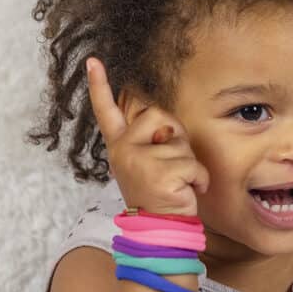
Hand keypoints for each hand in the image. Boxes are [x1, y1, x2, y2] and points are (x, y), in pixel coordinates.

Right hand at [86, 57, 208, 216]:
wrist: (157, 229)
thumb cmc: (157, 192)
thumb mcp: (145, 161)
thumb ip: (148, 139)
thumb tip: (163, 126)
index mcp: (119, 144)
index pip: (106, 110)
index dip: (99, 85)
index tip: (93, 61)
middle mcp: (124, 149)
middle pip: (158, 114)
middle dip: (175, 135)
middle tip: (171, 164)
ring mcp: (139, 161)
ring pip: (181, 143)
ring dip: (189, 163)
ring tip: (178, 183)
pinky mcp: (160, 173)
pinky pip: (193, 165)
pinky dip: (199, 179)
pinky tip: (187, 192)